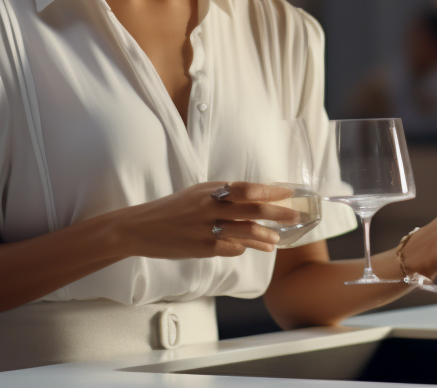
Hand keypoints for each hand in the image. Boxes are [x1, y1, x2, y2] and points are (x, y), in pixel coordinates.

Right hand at [107, 181, 300, 259]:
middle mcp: (209, 207)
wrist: (141, 227)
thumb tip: (253, 200)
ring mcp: (206, 228)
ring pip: (245, 232)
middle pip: (252, 209)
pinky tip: (251, 248)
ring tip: (277, 240)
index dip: (270, 191)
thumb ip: (222, 196)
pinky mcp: (201, 248)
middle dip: (277, 213)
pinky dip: (242, 247)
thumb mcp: (197, 194)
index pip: (247, 188)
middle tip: (295, 216)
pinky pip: (230, 248)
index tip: (288, 193)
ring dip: (264, 236)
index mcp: (210, 190)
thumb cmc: (172, 210)